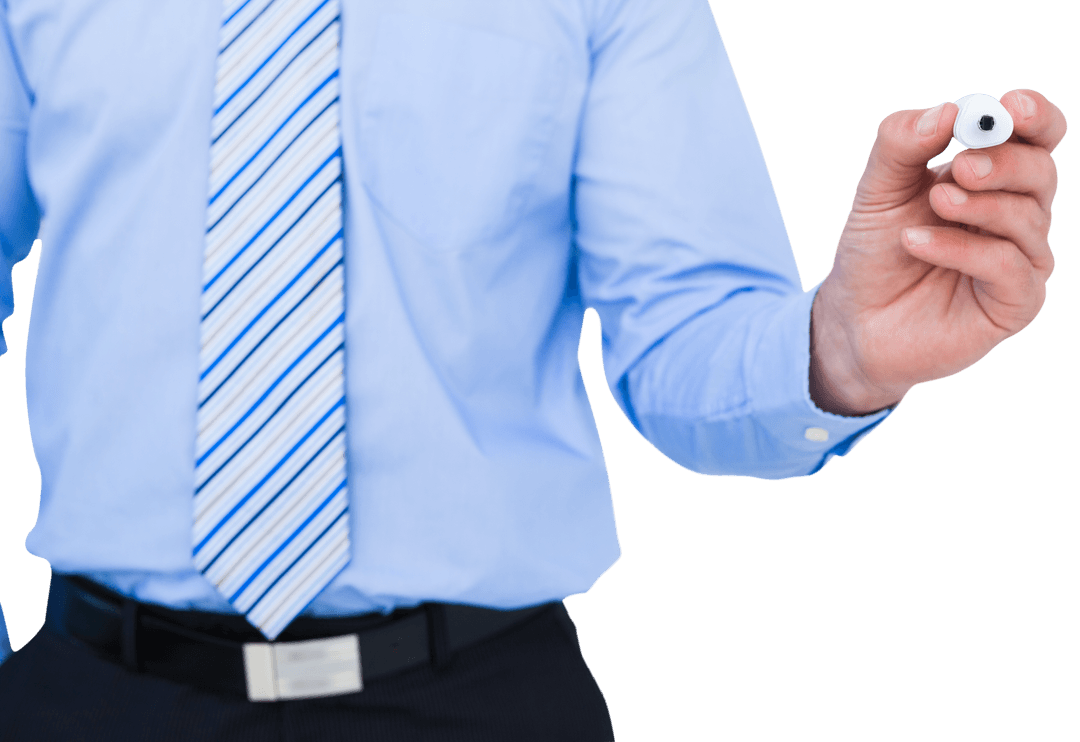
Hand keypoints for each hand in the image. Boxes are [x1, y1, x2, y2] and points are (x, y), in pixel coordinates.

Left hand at [809, 89, 1066, 416]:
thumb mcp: (877, 191)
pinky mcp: (1015, 303)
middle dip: (1003, 161)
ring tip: (934, 205)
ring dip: (977, 206)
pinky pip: (1008, 266)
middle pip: (1040, 170)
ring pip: (1028, 216)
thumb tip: (947, 110)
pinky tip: (917, 243)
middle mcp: (1016, 215)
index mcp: (992, 178)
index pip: (1037, 136)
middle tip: (959, 166)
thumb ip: (901, 145)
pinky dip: (963, 249)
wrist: (854, 321)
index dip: (1034, 116)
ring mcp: (1020, 260)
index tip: (1011, 107)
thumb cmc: (874, 253)